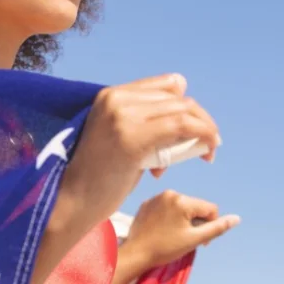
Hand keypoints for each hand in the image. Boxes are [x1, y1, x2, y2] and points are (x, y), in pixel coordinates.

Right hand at [32, 74, 219, 282]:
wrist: (74, 198)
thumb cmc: (99, 173)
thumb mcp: (120, 134)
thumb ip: (145, 117)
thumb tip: (182, 95)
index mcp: (110, 94)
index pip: (165, 84)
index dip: (187, 105)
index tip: (195, 127)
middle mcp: (116, 99)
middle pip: (177, 98)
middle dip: (200, 119)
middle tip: (209, 144)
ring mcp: (122, 116)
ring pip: (183, 110)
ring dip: (205, 129)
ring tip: (207, 152)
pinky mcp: (131, 138)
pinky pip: (181, 127)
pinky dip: (203, 136)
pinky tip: (208, 153)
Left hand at [112, 191, 240, 283]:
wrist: (136, 252)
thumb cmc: (166, 247)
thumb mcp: (194, 239)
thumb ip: (216, 228)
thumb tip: (236, 218)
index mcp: (182, 201)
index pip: (209, 209)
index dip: (209, 225)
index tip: (200, 239)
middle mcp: (169, 193)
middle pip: (195, 206)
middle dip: (196, 222)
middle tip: (186, 238)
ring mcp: (156, 197)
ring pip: (181, 206)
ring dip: (183, 219)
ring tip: (173, 234)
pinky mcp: (147, 203)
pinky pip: (166, 206)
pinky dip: (169, 216)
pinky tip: (162, 230)